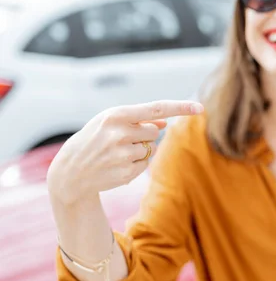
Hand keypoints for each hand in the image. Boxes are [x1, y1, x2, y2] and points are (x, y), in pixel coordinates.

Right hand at [46, 100, 202, 204]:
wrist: (70, 171)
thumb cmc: (94, 139)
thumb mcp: (110, 122)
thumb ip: (138, 119)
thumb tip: (165, 122)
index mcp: (116, 115)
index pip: (156, 108)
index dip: (180, 108)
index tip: (200, 108)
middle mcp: (119, 133)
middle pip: (155, 131)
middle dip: (144, 134)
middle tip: (121, 139)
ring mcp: (122, 154)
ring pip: (151, 148)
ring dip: (140, 149)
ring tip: (116, 153)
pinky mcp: (126, 172)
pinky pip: (146, 164)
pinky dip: (136, 164)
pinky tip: (117, 164)